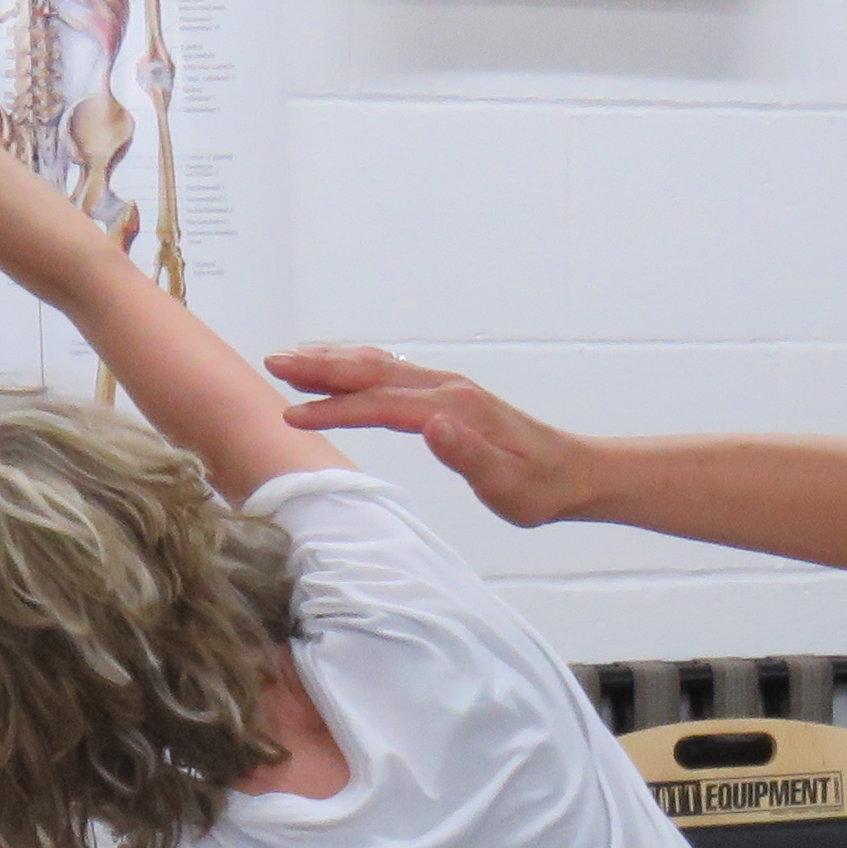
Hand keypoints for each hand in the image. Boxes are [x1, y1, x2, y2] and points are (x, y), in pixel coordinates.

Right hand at [267, 347, 603, 526]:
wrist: (574, 473)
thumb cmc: (540, 488)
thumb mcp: (508, 486)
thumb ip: (469, 456)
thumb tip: (431, 426)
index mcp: (454, 409)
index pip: (381, 404)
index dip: (334, 408)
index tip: (290, 414)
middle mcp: (447, 388)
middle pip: (373, 369)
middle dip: (321, 365)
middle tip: (272, 361)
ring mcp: (447, 387)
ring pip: (380, 365)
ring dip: (334, 360)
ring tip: (289, 360)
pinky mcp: (447, 395)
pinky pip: (392, 372)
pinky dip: (357, 366)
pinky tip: (339, 370)